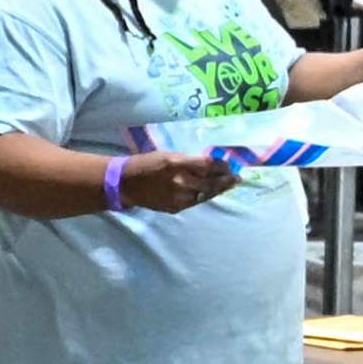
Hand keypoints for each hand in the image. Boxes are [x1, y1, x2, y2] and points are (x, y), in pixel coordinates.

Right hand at [119, 151, 237, 214]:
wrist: (125, 184)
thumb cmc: (146, 164)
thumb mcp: (168, 155)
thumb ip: (189, 161)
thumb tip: (210, 165)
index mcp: (178, 164)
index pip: (208, 165)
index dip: (222, 166)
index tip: (230, 165)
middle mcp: (180, 182)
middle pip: (211, 182)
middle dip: (226, 180)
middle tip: (237, 178)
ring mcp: (179, 197)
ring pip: (206, 195)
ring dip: (218, 190)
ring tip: (227, 186)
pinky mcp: (176, 208)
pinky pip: (195, 202)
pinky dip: (204, 197)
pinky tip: (210, 194)